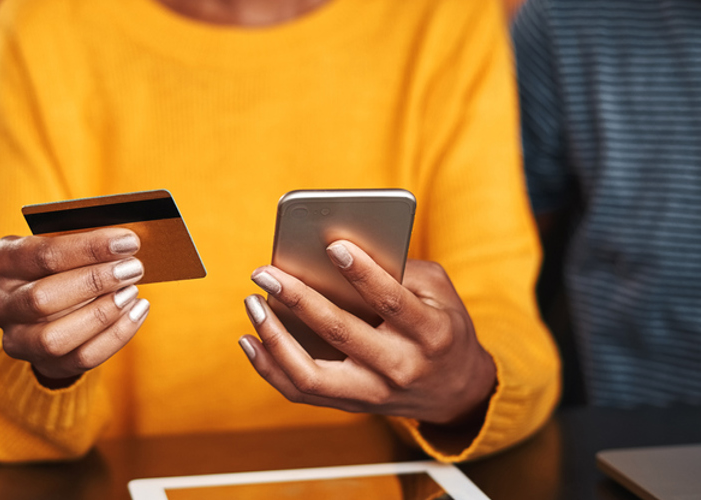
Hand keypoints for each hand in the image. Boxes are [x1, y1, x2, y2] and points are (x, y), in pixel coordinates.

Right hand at [0, 228, 149, 386]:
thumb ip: (87, 244)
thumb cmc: (64, 264)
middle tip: (133, 268)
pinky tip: (137, 311)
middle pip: (42, 298)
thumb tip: (127, 244)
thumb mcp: (66, 246)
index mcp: (1, 261)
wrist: (52, 306)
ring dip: (102, 314)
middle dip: (94, 282)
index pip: (42, 255)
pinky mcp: (43, 364)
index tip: (127, 242)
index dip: (88, 248)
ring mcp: (17, 339)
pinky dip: (116, 335)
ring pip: (55, 338)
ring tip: (132, 292)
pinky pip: (81, 358)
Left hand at [239, 240, 495, 425]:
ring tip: (254, 305)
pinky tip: (251, 339)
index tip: (333, 245)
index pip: (392, 302)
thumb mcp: (439, 292)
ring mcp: (372, 392)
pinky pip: (301, 391)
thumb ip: (399, 269)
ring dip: (274, 338)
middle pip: (340, 334)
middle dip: (298, 299)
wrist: (456, 391)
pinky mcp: (350, 405)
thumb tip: (339, 252)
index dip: (362, 273)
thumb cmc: (442, 326)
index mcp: (430, 333)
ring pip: (311, 375)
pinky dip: (269, 367)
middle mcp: (400, 367)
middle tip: (267, 273)